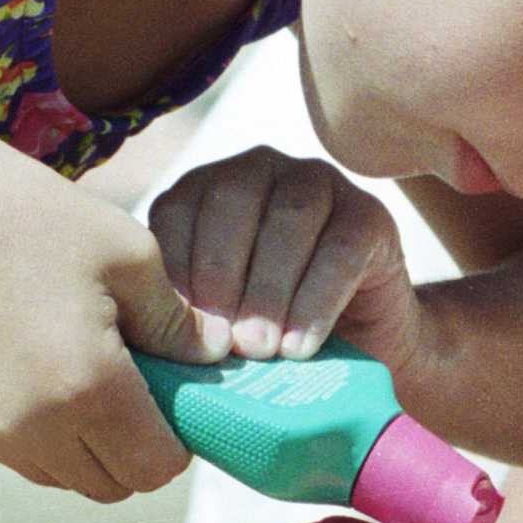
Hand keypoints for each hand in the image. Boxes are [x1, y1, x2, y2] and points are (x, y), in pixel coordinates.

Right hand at [0, 143, 221, 501]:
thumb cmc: (31, 217)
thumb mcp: (128, 254)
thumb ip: (178, 322)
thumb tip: (214, 359)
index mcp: (86, 389)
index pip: (156, 469)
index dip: (178, 439)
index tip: (174, 394)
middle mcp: (32, 429)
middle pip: (112, 486)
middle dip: (136, 448)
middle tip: (138, 386)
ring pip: (64, 478)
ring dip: (89, 448)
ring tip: (87, 377)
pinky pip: (19, 456)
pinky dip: (43, 435)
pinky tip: (40, 371)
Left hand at [146, 149, 419, 363]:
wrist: (360, 351)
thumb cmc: (269, 340)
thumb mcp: (215, 323)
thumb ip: (183, 315)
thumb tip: (151, 341)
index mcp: (206, 190)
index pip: (179, 209)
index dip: (174, 269)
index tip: (174, 329)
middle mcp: (261, 171)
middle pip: (233, 202)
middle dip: (221, 274)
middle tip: (219, 344)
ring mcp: (320, 184)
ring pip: (290, 219)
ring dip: (269, 290)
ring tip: (258, 351)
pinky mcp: (371, 214)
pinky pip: (342, 249)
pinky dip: (316, 302)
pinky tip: (299, 347)